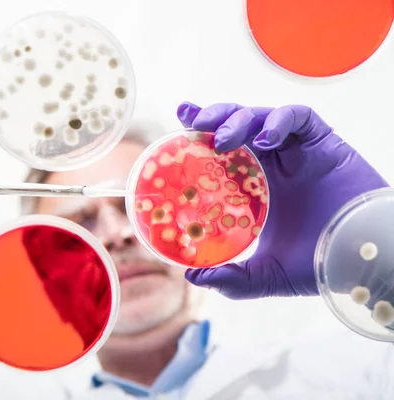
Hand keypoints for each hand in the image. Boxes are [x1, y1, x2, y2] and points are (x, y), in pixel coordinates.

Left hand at [176, 102, 388, 298]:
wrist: (365, 260)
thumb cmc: (321, 264)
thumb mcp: (268, 275)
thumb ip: (233, 278)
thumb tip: (193, 277)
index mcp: (255, 186)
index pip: (221, 152)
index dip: (198, 134)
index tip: (176, 123)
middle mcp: (272, 163)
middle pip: (235, 125)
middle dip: (211, 117)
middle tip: (191, 123)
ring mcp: (297, 151)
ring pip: (260, 115)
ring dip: (236, 119)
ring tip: (221, 139)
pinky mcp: (323, 142)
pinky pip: (299, 117)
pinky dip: (279, 120)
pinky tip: (265, 139)